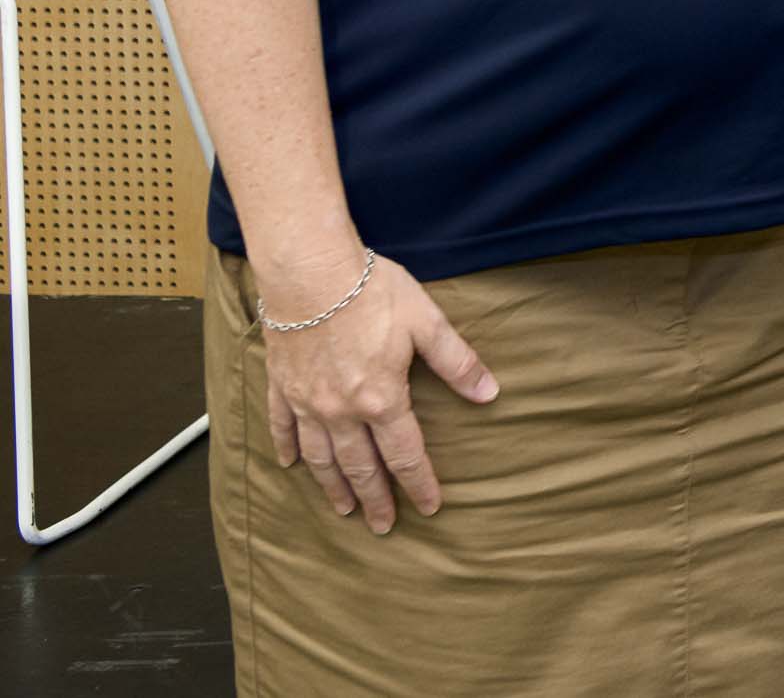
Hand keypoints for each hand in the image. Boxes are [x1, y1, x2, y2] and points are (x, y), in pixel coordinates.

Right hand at [254, 249, 499, 531]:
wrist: (309, 271)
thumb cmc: (372, 293)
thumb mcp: (427, 323)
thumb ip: (457, 362)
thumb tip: (489, 394)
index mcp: (381, 399)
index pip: (405, 454)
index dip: (419, 483)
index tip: (430, 508)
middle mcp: (340, 411)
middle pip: (360, 466)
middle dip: (374, 499)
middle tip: (382, 526)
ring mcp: (305, 402)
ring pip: (320, 457)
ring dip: (333, 486)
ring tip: (342, 509)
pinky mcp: (281, 385)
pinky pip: (282, 427)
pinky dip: (287, 449)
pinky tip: (290, 465)